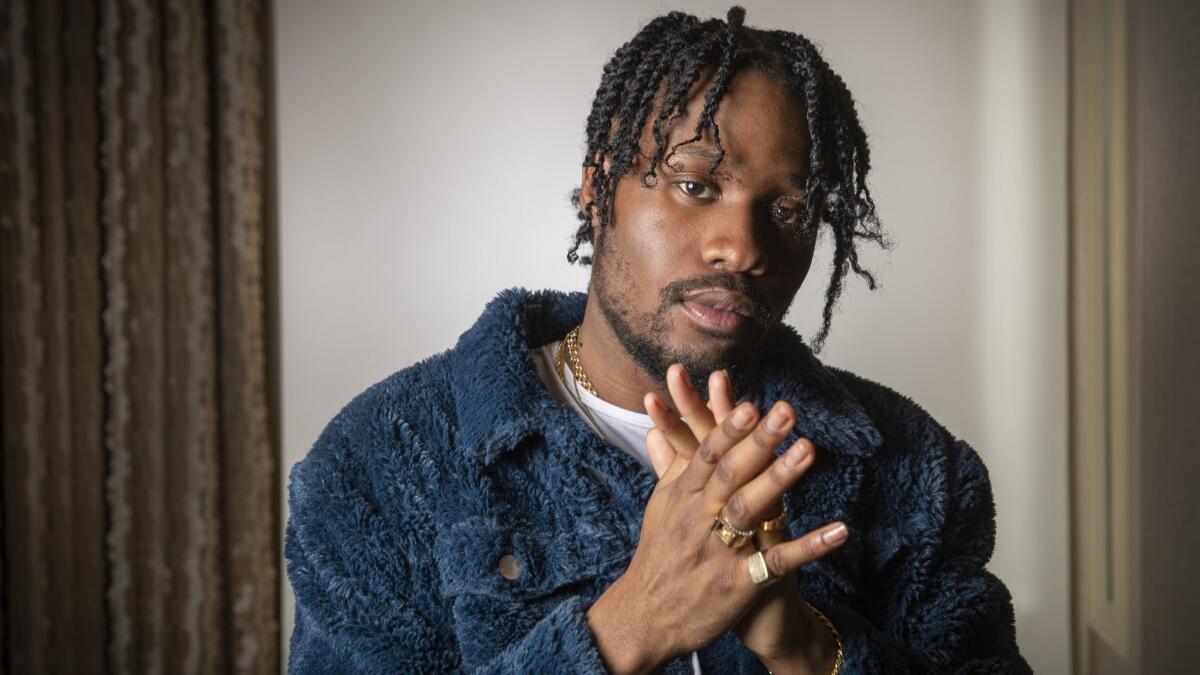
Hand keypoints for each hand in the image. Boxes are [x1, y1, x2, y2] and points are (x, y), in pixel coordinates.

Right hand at [642, 365, 844, 673]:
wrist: (646, 618)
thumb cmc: (658, 558)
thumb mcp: (660, 508)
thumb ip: (669, 466)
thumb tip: (658, 429)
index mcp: (683, 498)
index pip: (707, 456)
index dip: (728, 429)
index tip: (750, 403)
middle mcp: (699, 518)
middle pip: (731, 473)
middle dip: (758, 441)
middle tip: (786, 412)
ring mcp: (720, 550)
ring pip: (749, 509)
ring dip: (779, 479)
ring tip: (808, 450)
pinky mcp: (738, 583)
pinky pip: (776, 562)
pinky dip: (808, 547)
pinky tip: (840, 530)